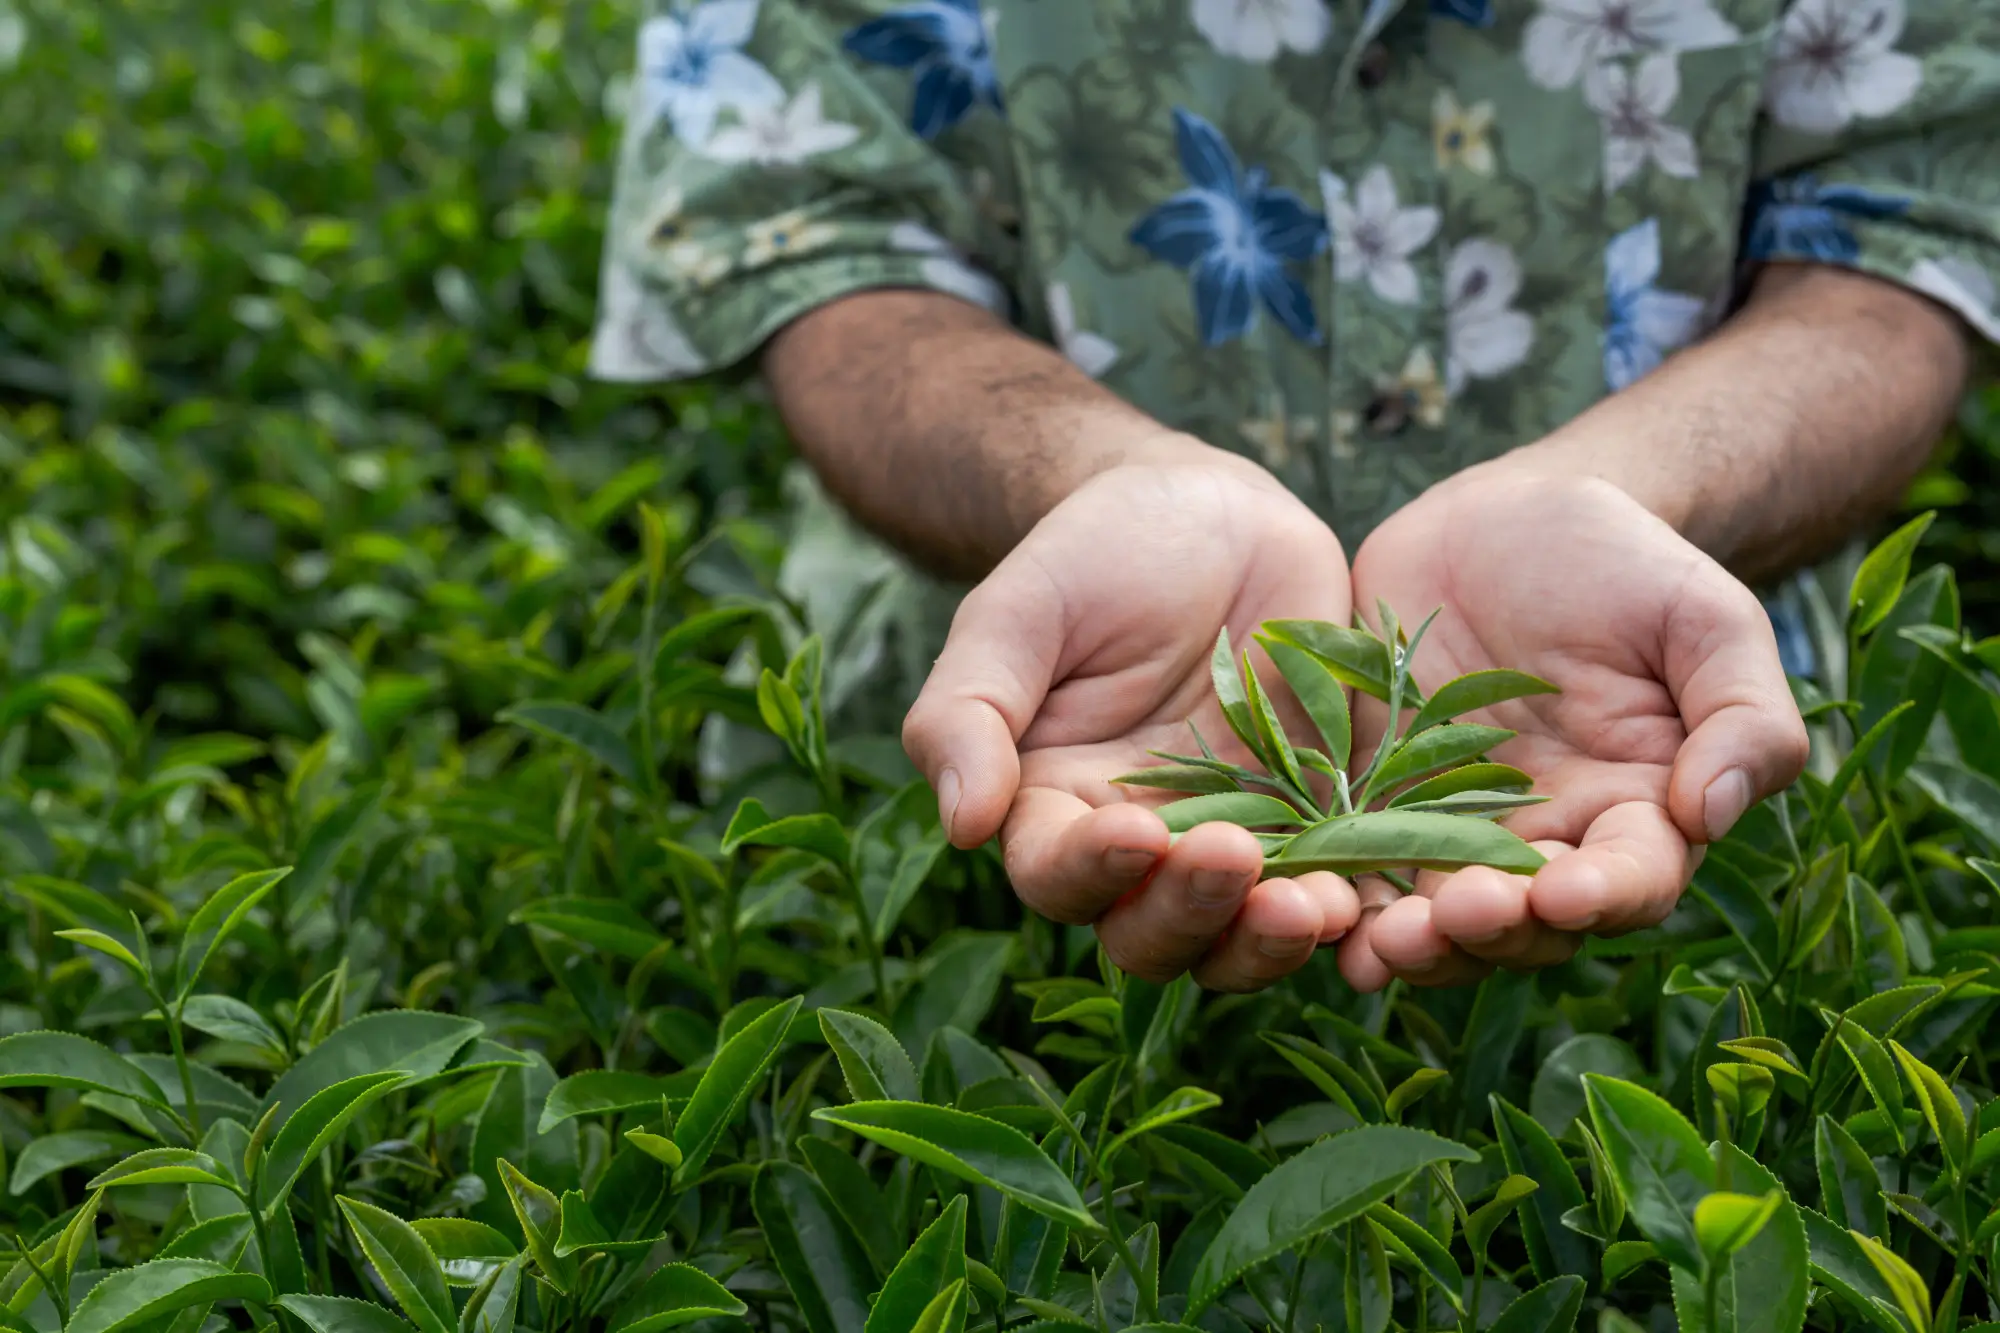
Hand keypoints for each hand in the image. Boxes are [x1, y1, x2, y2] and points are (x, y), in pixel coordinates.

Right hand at [902, 443, 1360, 990]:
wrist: (1208, 512)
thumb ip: (968, 710)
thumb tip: (961, 822)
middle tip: (1234, 857)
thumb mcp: (1016, 613)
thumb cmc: (1092, 555)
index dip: (1092, 871)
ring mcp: (1237, 843)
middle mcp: (1141, 852)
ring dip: (1273, 939)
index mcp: (1053, 809)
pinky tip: (1372, 891)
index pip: (1058, 875)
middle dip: (1192, 914)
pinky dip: (1354, 905)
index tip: (1133, 831)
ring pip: (1243, 937)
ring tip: (1315, 904)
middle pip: (1152, 936)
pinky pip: (1337, 886)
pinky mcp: (1321, 821)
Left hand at [1336, 467, 1808, 990]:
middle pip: (1527, 924)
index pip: (1631, 880)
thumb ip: (1741, 713)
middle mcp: (1545, 843)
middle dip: (1494, 929)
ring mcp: (1450, 830)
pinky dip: (1334, 898)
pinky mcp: (1368, 801)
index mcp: (1635, 814)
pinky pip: (1352, 866)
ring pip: (1437, 918)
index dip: (1602, 897)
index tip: (1566, 891)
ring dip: (1413, 941)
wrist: (1507, 519)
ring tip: (1384, 939)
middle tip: (1457, 913)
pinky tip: (1307, 906)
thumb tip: (1711, 810)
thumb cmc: (1626, 565)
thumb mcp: (1706, 619)